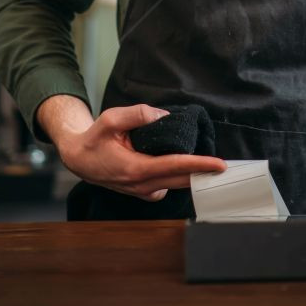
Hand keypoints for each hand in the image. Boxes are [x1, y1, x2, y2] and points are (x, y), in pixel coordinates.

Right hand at [58, 103, 226, 201]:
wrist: (79, 159)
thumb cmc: (95, 139)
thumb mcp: (111, 119)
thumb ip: (137, 114)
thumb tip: (163, 115)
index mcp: (136, 168)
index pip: (175, 167)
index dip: (199, 165)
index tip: (219, 165)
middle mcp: (141, 184)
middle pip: (181, 180)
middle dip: (204, 173)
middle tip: (225, 166)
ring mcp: (142, 191)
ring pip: (175, 185)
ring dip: (192, 176)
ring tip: (209, 165)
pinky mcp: (143, 191)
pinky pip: (167, 187)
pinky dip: (178, 178)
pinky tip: (182, 167)